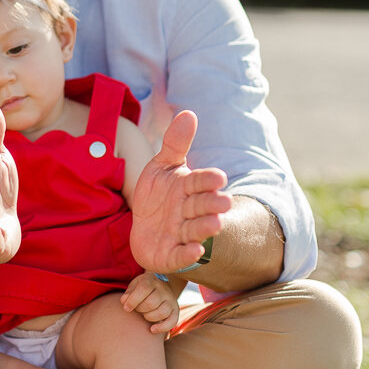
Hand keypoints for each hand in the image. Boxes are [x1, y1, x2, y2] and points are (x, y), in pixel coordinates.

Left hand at [121, 272, 181, 333]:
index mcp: (152, 280)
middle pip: (151, 302)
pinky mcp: (176, 310)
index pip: (144, 289)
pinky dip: (162, 328)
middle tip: (137, 309)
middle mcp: (163, 290)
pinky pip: (173, 321)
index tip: (126, 308)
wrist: (161, 285)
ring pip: (162, 312)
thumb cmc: (143, 288)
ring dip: (149, 317)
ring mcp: (171, 300)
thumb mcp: (134, 286)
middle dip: (140, 309)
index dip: (133, 300)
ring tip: (144, 315)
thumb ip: (128, 293)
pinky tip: (152, 329)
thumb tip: (124, 301)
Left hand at [130, 110, 231, 273]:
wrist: (143, 228)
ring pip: (195, 229)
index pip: (200, 182)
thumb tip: (189, 113)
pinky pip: (181, 255)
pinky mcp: (171, 254)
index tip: (219, 177)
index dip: (208, 180)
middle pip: (202, 206)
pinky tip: (195, 250)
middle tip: (224, 202)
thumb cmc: (158, 195)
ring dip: (205, 227)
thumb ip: (175, 143)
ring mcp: (181, 233)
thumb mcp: (162, 167)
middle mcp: (188, 211)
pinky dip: (188, 254)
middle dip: (213, 204)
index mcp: (188, 188)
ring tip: (215, 224)